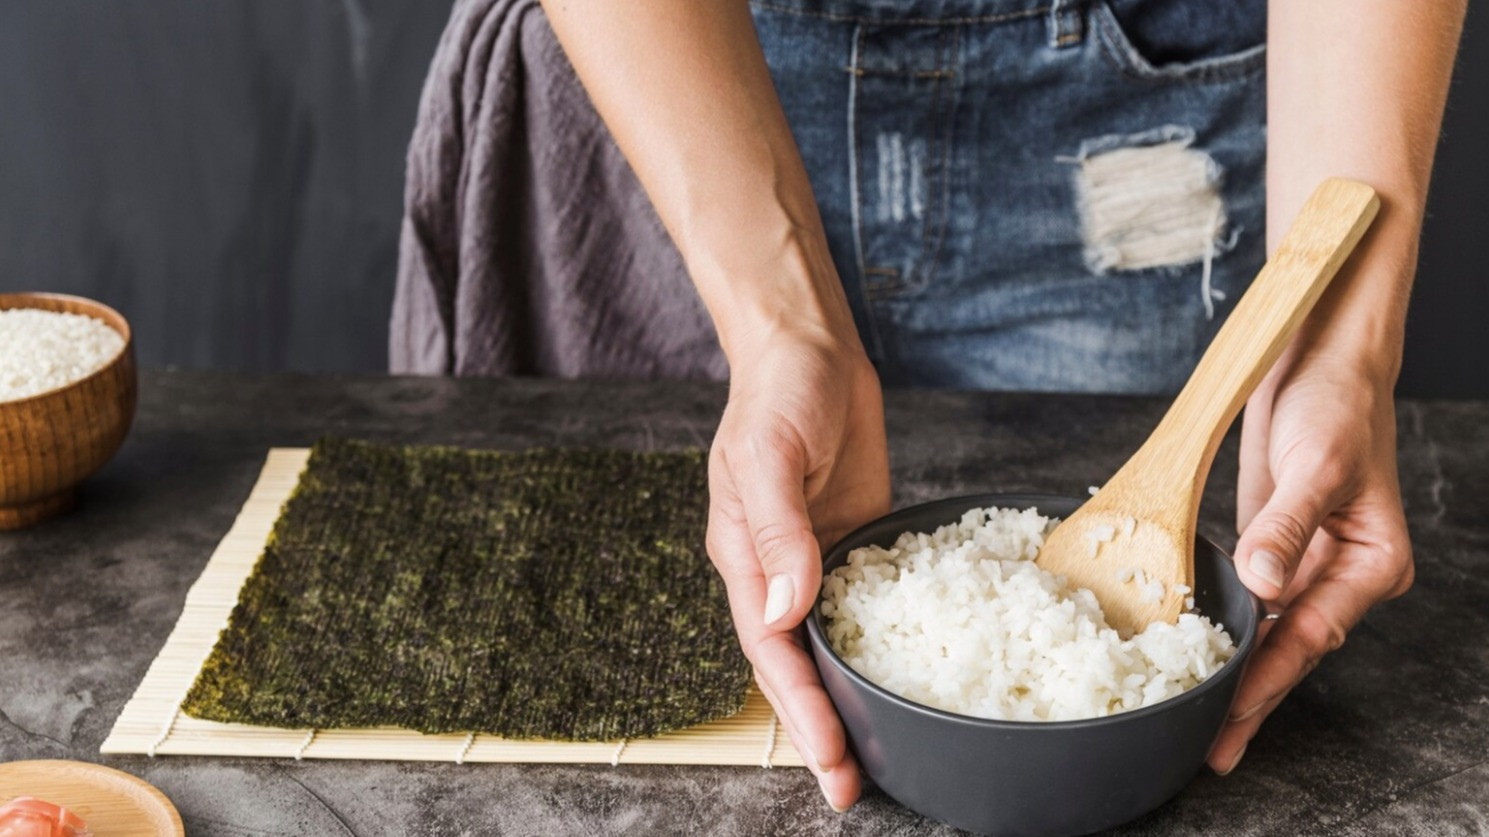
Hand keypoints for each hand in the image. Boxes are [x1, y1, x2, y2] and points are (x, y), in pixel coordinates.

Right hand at [706, 326, 889, 811]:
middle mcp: (779, 571)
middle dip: (823, 729)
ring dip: (852, 701)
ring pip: (832, 647)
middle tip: (853, 788)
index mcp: (745, 559)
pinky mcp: (857, 544)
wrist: (810, 348)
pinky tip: (914, 678)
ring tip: (879, 756)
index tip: (830, 758)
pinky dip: (884, 647)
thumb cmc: (778, 392)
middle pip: (798, 666)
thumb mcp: (770, 454)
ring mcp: (818, 560)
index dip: (800, 710)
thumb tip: (787, 610)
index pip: (771, 652)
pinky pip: (870, 606)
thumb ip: (779, 532)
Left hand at [1209, 351, 1412, 773]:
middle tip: (1210, 749)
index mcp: (1371, 564)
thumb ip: (1287, 527)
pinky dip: (1226, 627)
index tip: (1232, 720)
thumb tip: (1264, 583)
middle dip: (1249, 698)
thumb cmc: (1337, 404)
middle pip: (1290, 648)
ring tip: (1196, 715)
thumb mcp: (1316, 463)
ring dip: (1234, 668)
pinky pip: (1249, 599)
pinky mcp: (1272, 545)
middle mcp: (1342, 573)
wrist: (1325, 360)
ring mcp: (1306, 562)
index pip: (1310, 635)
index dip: (1268, 681)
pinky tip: (1199, 654)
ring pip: (1267, 631)